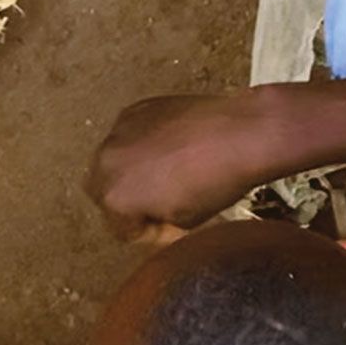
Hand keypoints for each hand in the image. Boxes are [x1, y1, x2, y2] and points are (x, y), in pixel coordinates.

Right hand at [84, 92, 261, 244]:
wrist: (239, 134)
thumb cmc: (216, 181)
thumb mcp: (187, 222)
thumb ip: (159, 224)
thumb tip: (157, 219)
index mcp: (115, 197)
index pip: (122, 229)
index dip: (149, 233)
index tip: (170, 228)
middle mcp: (106, 163)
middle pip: (106, 193)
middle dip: (130, 200)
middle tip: (160, 202)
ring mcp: (118, 132)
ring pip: (115, 162)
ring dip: (134, 171)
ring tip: (169, 172)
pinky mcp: (134, 111)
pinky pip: (129, 136)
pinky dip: (144, 145)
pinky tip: (173, 148)